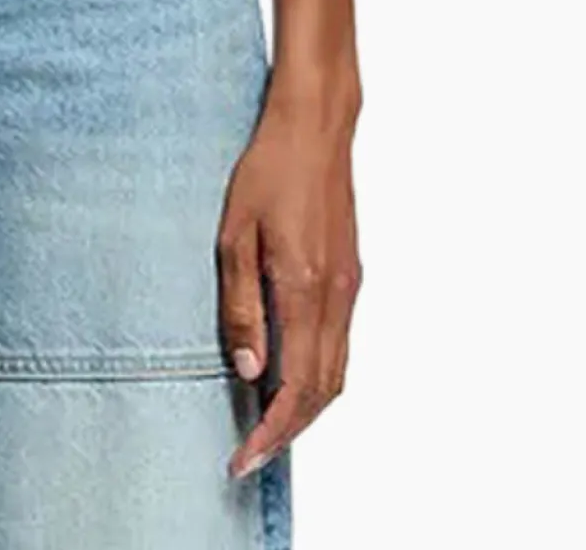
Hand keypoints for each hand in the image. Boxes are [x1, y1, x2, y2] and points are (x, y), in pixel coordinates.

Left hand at [216, 92, 361, 480]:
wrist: (314, 127)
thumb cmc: (268, 170)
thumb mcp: (234, 235)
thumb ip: (242, 306)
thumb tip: (249, 370)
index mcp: (305, 289)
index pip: (296, 386)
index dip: (271, 431)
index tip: (244, 458)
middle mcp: (336, 296)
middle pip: (323, 391)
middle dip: (288, 431)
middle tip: (249, 453)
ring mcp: (349, 286)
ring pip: (337, 372)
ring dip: (305, 407)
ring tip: (264, 422)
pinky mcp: (351, 275)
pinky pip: (340, 344)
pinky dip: (317, 374)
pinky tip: (287, 372)